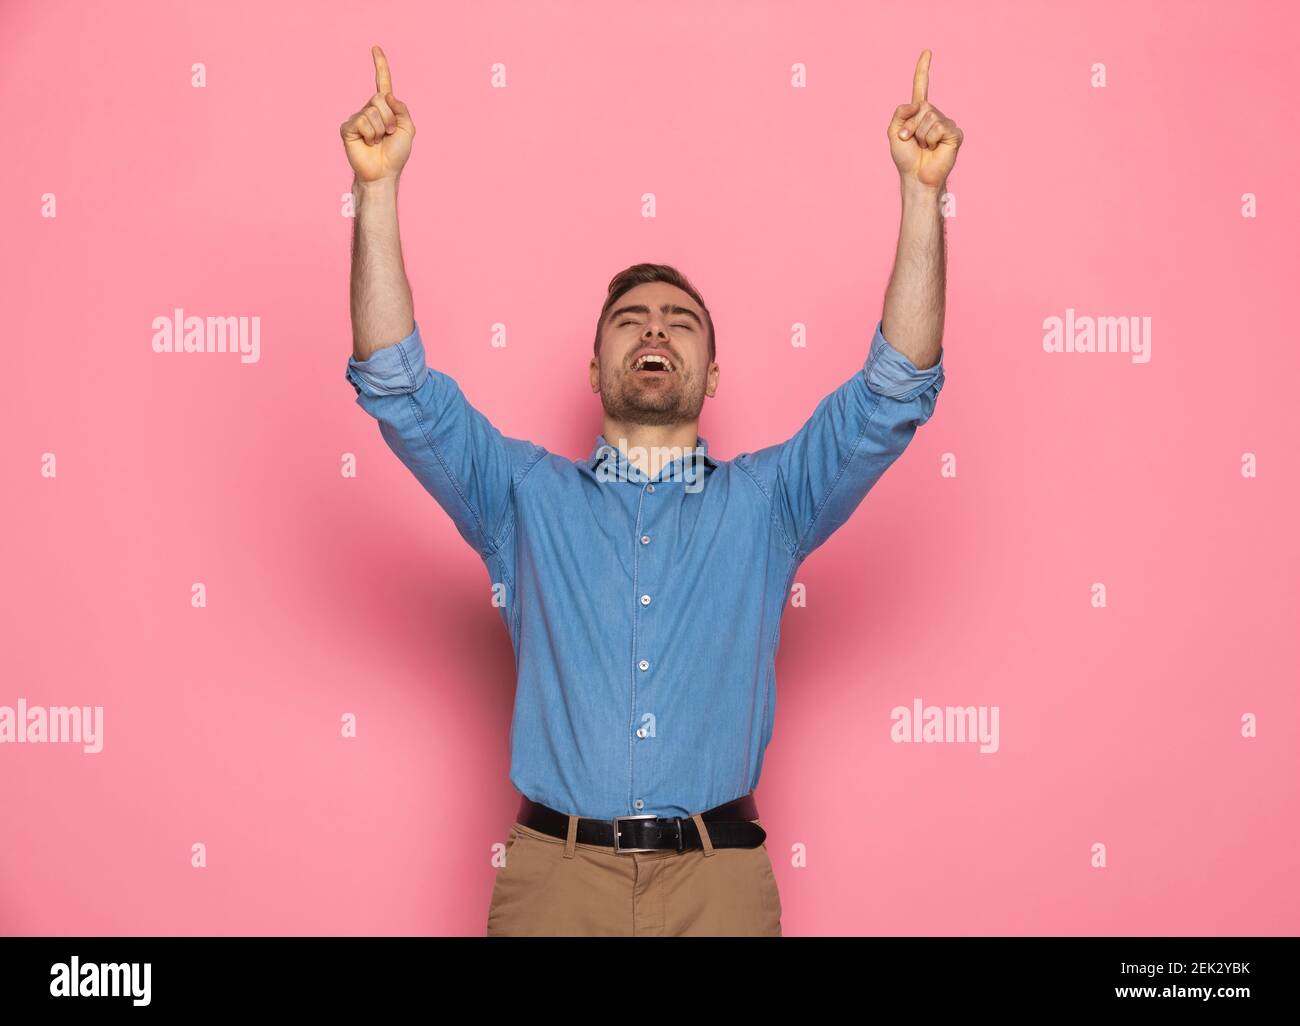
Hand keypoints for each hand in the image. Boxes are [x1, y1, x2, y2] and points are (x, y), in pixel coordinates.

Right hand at [340, 45, 415, 182]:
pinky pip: (362, 121)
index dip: (380, 65)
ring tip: (378, 141)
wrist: (384, 173)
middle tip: (388, 134)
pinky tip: (367, 143)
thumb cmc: (396, 154)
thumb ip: (402, 109)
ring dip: (381, 129)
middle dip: (389, 118)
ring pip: (372, 112)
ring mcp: (357, 118)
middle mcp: (369, 109)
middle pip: (379, 99)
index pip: (382, 83)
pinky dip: (370, 134)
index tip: (375, 48)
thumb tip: (387, 95)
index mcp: (385, 108)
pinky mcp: (348, 127)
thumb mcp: (408, 129)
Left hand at [887, 49, 962, 189]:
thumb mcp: (893, 132)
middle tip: (911, 142)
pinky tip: (934, 149)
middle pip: (922, 107)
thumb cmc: (905, 158)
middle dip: (911, 126)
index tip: (927, 51)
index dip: (923, 69)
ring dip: (920, 135)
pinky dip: (931, 140)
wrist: (915, 177)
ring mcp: (946, 123)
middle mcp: (934, 114)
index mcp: (919, 112)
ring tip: (923, 148)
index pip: (922, 86)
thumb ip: (899, 113)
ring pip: (929, 118)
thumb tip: (916, 103)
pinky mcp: (955, 133)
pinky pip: (938, 128)